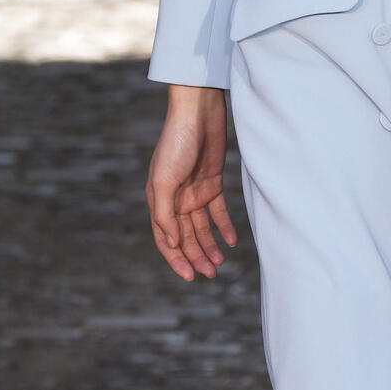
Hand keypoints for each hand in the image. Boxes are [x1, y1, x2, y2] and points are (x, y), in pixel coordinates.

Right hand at [146, 85, 236, 280]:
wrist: (198, 112)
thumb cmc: (176, 143)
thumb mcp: (164, 180)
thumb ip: (166, 213)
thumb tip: (171, 243)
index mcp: (158, 200)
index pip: (165, 238)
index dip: (176, 258)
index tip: (189, 276)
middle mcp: (175, 199)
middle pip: (185, 236)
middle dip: (196, 256)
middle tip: (211, 274)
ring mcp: (194, 191)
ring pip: (202, 228)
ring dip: (210, 246)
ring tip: (221, 262)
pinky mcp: (212, 183)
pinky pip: (218, 211)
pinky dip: (224, 226)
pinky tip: (232, 240)